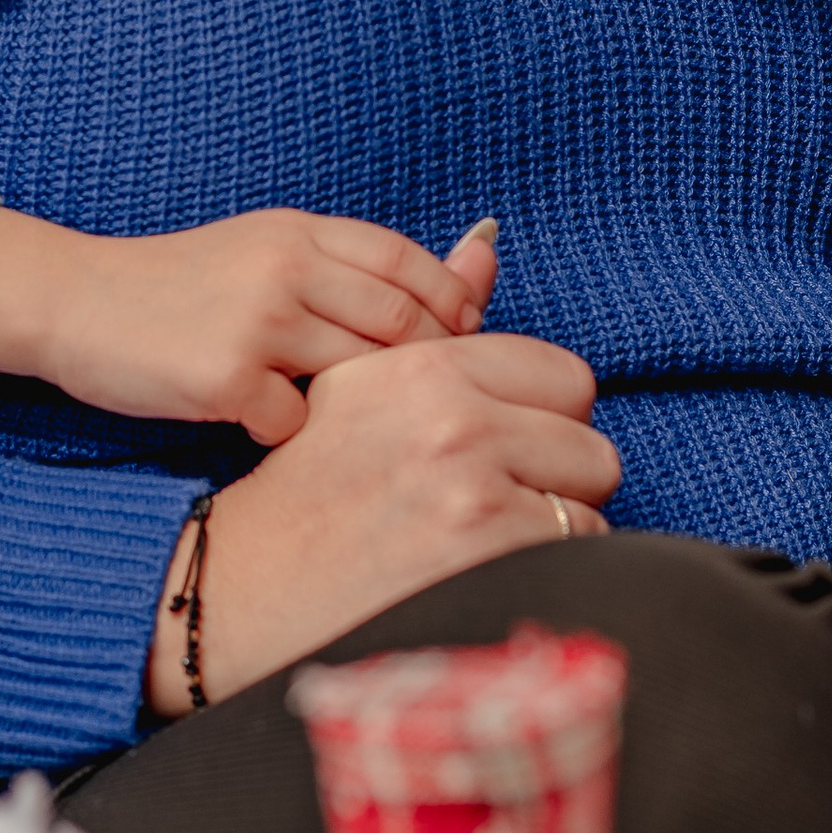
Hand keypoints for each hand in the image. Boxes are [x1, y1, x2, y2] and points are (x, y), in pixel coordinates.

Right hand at [0, 205, 498, 444]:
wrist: (72, 301)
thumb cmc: (175, 286)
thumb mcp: (262, 248)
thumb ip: (344, 265)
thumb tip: (464, 279)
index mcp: (297, 231)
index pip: (407, 262)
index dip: (449, 305)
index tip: (458, 343)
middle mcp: (284, 267)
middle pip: (401, 322)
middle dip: (427, 368)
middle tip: (423, 403)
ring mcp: (255, 322)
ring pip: (361, 374)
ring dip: (366, 406)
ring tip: (355, 424)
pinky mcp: (223, 378)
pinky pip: (296, 423)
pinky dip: (295, 435)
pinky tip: (269, 429)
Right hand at [145, 330, 618, 715]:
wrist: (240, 589)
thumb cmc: (300, 492)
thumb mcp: (357, 387)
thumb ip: (433, 318)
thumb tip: (485, 244)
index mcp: (423, 368)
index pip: (564, 378)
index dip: (542, 423)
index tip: (503, 454)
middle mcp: (450, 420)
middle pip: (591, 440)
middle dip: (558, 479)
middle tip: (494, 506)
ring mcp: (469, 491)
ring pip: (590, 503)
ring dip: (551, 530)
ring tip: (481, 546)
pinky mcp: (485, 557)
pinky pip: (574, 556)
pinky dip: (545, 576)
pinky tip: (484, 580)